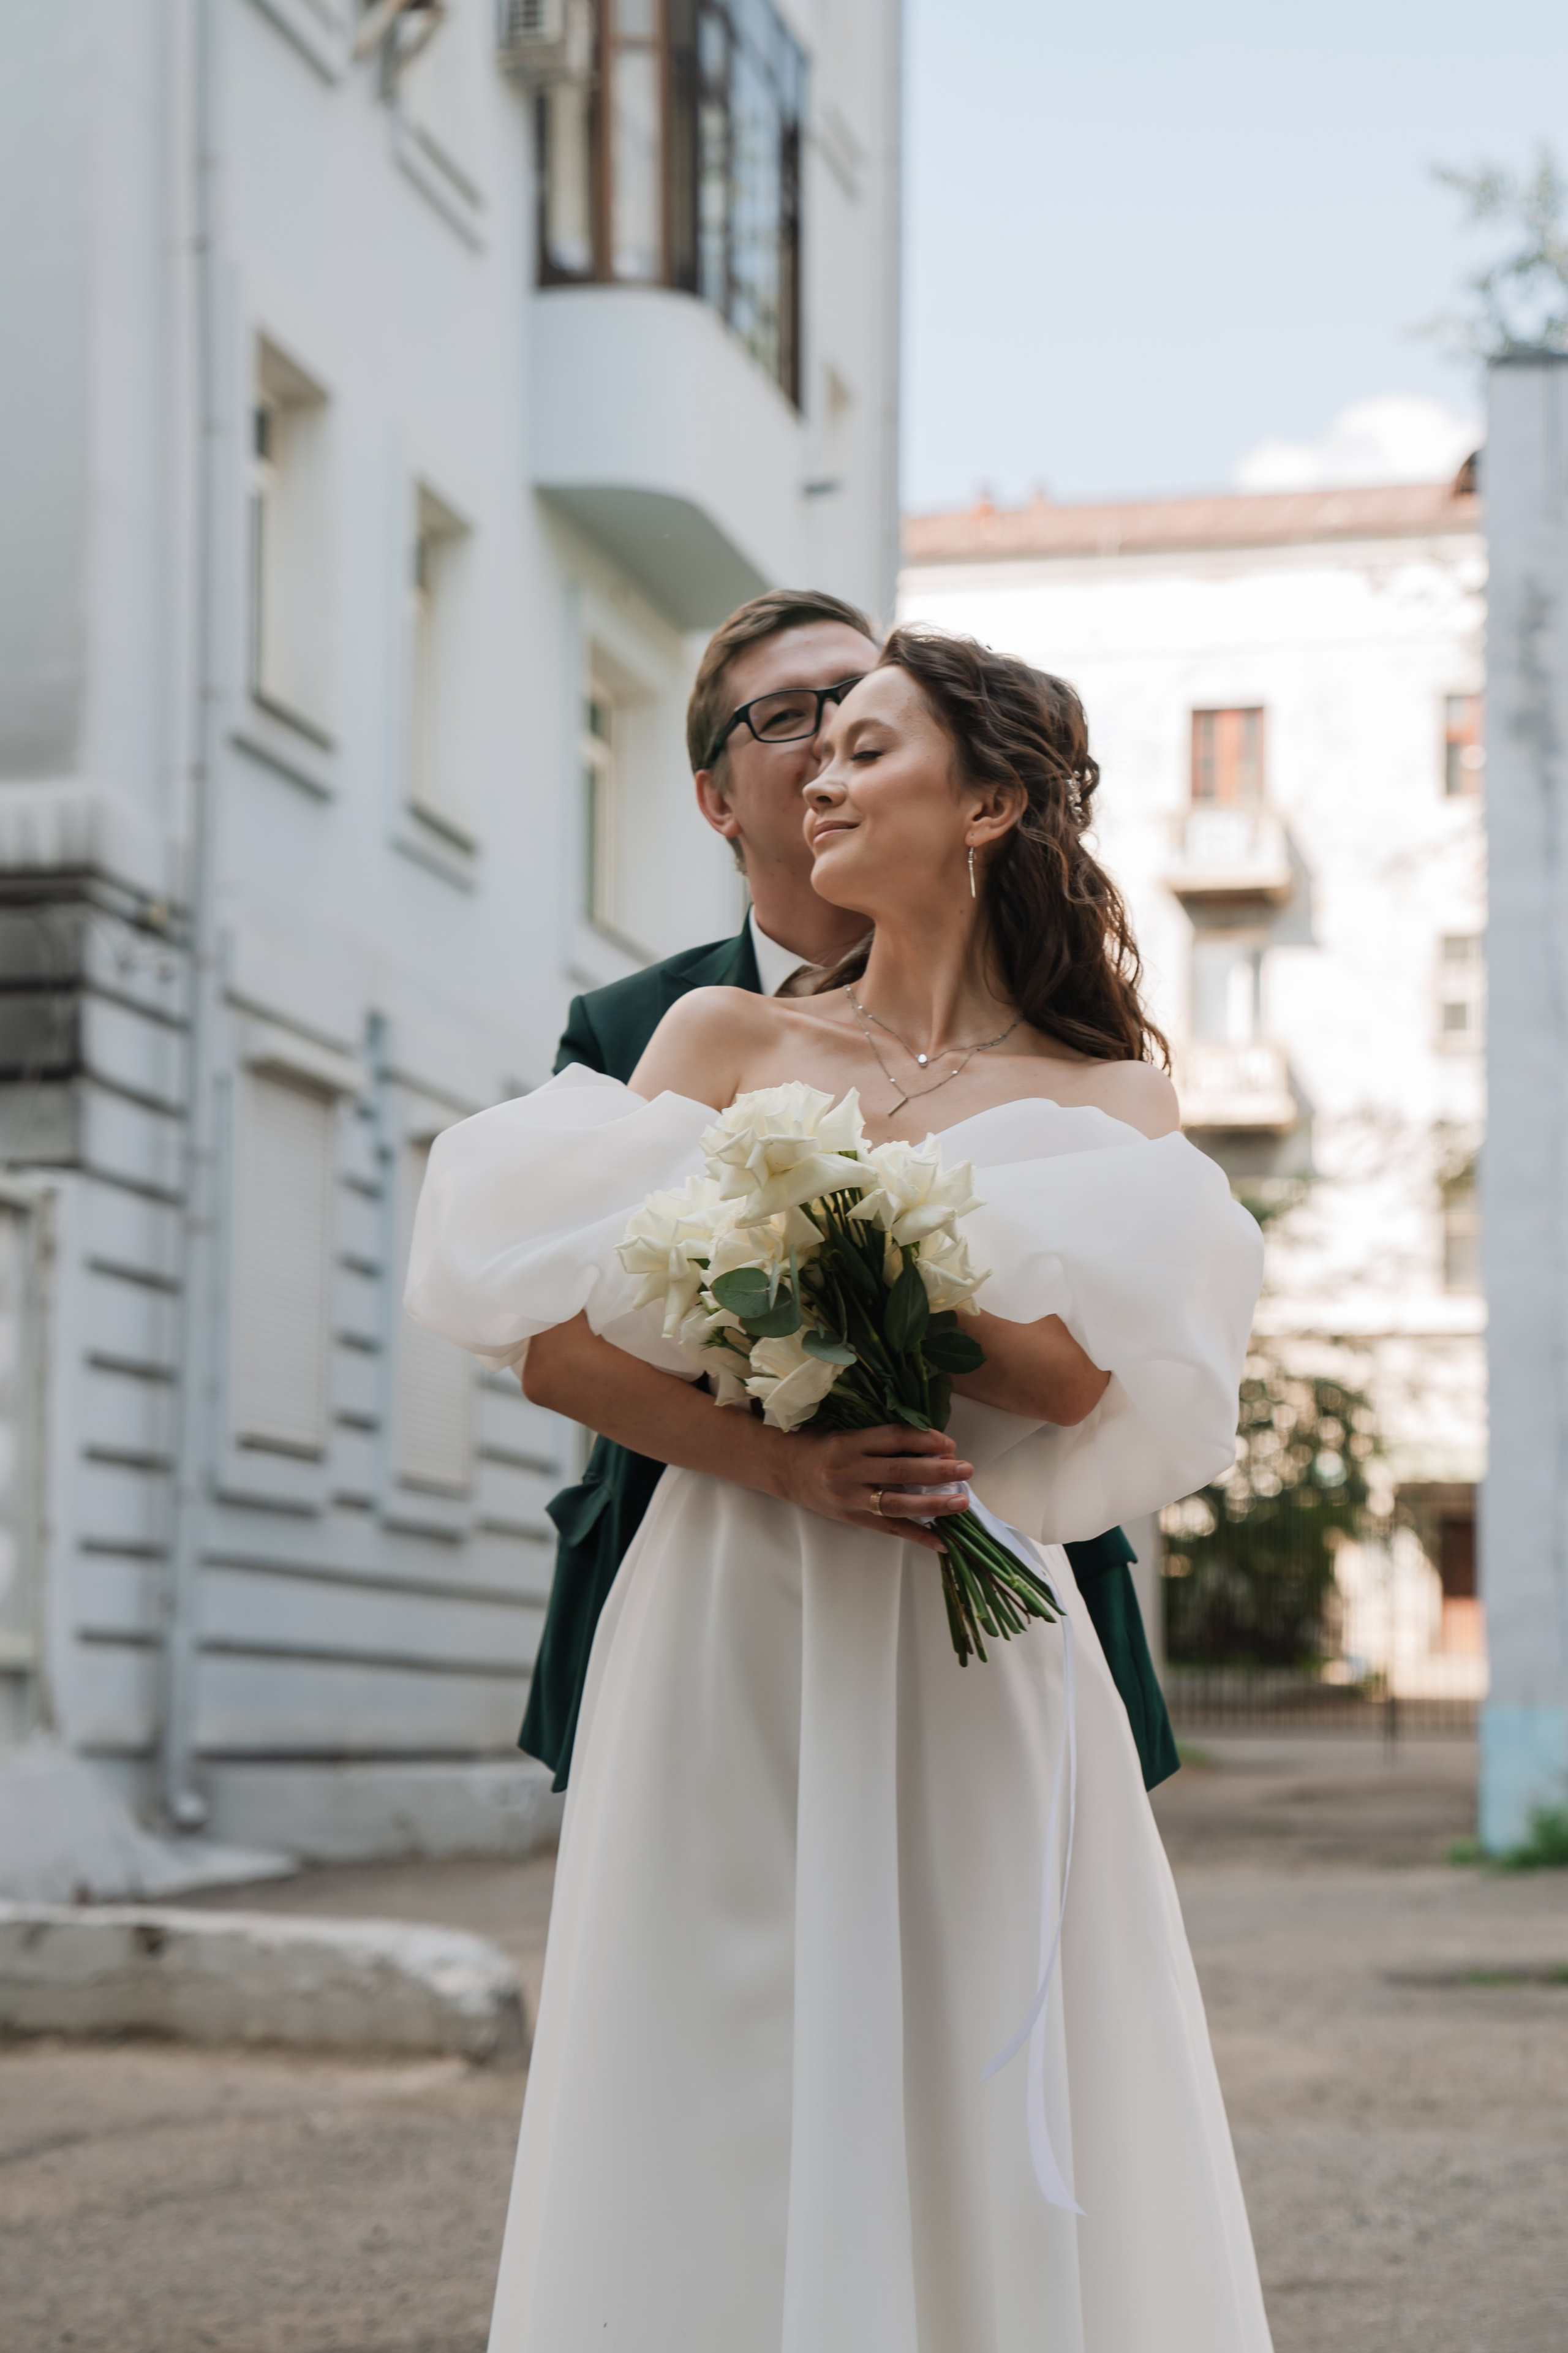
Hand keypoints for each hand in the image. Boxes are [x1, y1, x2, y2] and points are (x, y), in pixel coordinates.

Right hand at [772, 1426, 972, 1554]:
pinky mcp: (853, 1519)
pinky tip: (942, 1541)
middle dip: (936, 1471)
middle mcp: (849, 1470)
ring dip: (933, 1504)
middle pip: (899, 1471)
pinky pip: (889, 1529)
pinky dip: (917, 1535)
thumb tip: (929, 1446)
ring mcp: (850, 1498)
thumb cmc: (819, 1444)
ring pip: (897, 1503)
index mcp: (849, 1442)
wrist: (784, 1470)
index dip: (923, 1440)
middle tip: (966, 1469)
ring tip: (961, 1503)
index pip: (893, 1438)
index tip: (949, 1444)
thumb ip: (880, 1438)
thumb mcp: (846, 1431)